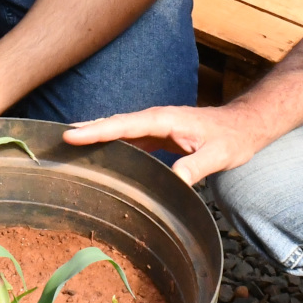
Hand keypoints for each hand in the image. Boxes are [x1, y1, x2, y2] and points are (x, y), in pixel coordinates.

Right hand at [64, 105, 273, 184]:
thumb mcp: (218, 155)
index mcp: (164, 120)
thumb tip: (174, 182)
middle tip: (58, 137)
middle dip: (87, 129)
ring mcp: (156, 126)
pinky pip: (129, 137)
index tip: (72, 133)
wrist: (244, 126)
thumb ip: (196, 166)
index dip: (97, 130)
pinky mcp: (158, 135)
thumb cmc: (232, 138)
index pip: (124, 125)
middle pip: (115, 123)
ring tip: (68, 142)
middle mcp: (156, 119)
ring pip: (119, 129)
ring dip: (96, 134)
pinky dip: (111, 141)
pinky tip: (99, 151)